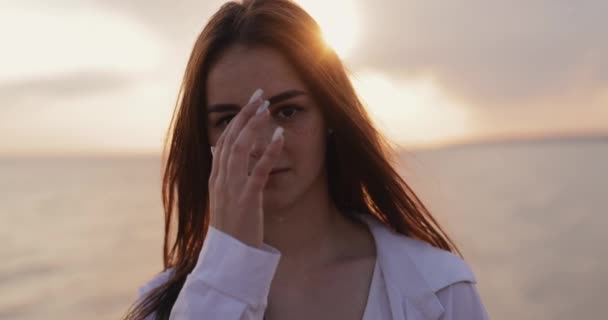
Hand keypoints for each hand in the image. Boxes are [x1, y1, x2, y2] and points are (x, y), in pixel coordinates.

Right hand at [208, 89, 284, 247]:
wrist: (231, 257)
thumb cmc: (233, 228)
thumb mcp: (223, 198)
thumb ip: (221, 174)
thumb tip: (216, 149)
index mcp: (215, 178)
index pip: (222, 141)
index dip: (235, 120)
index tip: (249, 104)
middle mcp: (220, 180)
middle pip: (229, 139)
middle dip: (244, 115)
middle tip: (258, 95)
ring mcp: (232, 189)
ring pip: (240, 150)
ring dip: (253, 127)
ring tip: (266, 109)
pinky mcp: (246, 200)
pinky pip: (258, 171)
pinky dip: (268, 152)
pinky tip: (278, 137)